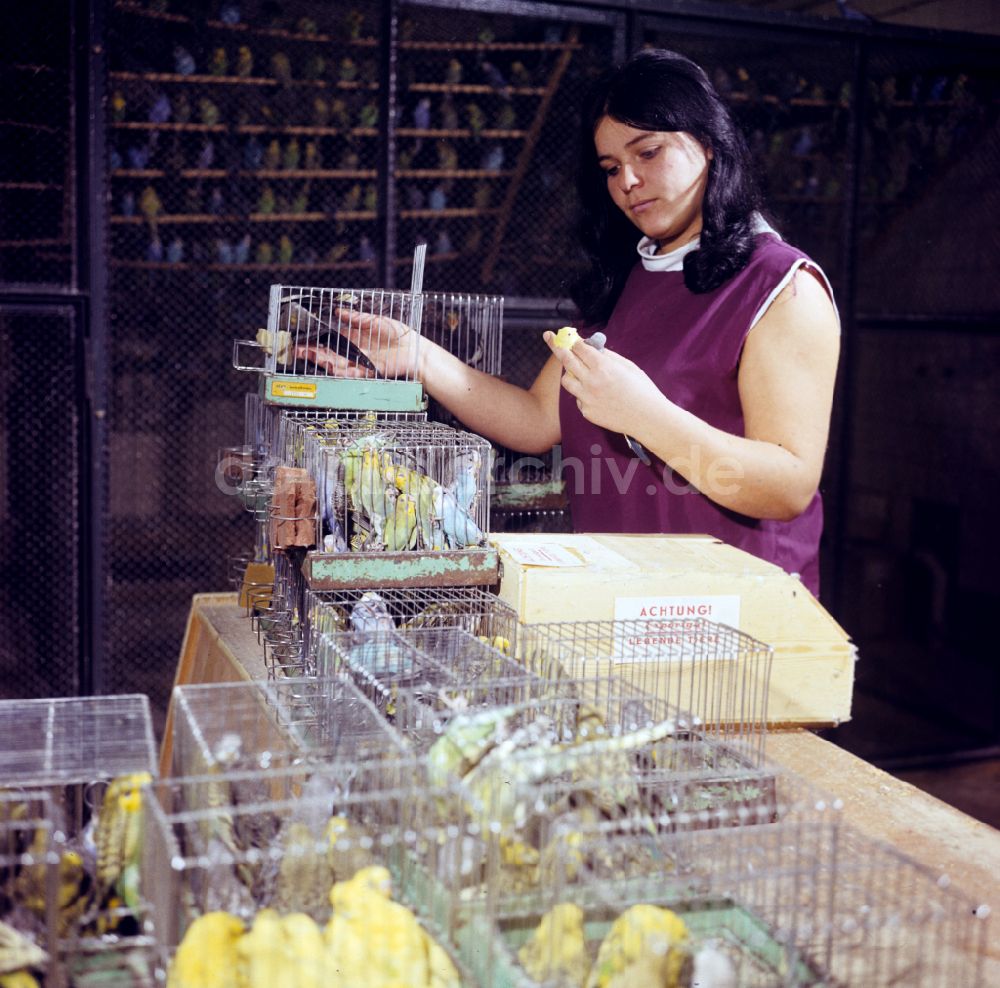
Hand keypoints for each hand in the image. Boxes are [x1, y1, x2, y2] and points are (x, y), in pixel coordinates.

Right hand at [295, 306, 419, 379]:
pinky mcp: (367, 373)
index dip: (315, 341)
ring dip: (321, 361)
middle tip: (297, 350)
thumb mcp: (375, 321)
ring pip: (335, 364)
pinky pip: (351, 374)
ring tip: (307, 356)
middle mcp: (354, 352)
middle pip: (328, 354)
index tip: (302, 340)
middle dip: (311, 352)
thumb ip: (356, 318)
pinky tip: (330, 366)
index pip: (330, 340)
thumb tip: (338, 311)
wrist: (415, 350)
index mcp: (354, 339)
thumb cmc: (399, 334)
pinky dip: (341, 371)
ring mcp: (359, 363)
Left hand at [543, 331, 662, 435]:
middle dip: (556, 346)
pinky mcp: (586, 412)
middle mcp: (591, 381)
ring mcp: (586, 398)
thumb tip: (592, 347)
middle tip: (548, 337)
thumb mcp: (628, 366)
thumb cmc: (642, 390)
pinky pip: (578, 398)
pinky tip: (601, 398)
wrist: (648, 418)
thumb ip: (608, 356)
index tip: (567, 335)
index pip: (578, 347)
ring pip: (566, 380)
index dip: (572, 340)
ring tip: (583, 374)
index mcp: (602, 366)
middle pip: (565, 359)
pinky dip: (584, 394)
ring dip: (570, 373)